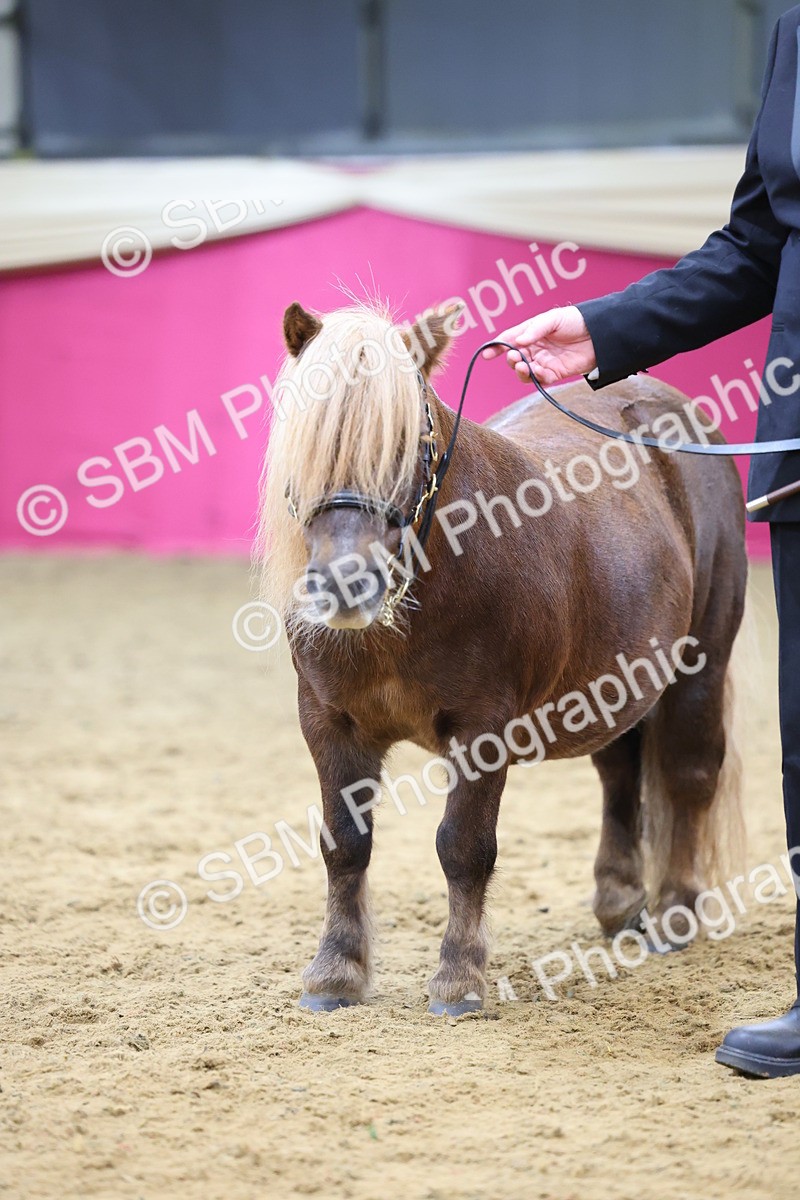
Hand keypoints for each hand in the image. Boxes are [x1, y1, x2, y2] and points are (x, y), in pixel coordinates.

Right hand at [481, 305, 596, 385]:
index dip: (496, 347)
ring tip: (523, 366)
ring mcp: (544, 361)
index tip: (486, 353)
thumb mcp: (553, 319)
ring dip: (521, 371)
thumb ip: (535, 330)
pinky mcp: (555, 373)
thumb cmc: (577, 320)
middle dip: (511, 359)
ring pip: (525, 372)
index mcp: (531, 332)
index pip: (509, 340)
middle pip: (514, 358)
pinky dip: (537, 378)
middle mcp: (535, 348)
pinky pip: (541, 380)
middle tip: (515, 357)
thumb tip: (518, 341)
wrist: (600, 334)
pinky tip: (539, 371)